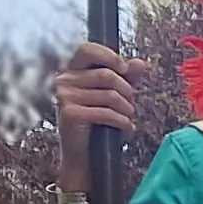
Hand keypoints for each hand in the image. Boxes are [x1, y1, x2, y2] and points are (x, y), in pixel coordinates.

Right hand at [53, 41, 148, 190]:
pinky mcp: (69, 114)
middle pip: (106, 75)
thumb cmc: (99, 121)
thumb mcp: (114, 94)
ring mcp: (64, 97)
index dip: (109, 56)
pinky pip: (106, 112)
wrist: (85, 154)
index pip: (86, 49)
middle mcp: (63, 80)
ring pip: (110, 95)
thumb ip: (126, 77)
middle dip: (126, 91)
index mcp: (71, 70)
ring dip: (127, 108)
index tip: (125, 69)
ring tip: (128, 117)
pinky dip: (122, 121)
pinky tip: (126, 127)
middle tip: (131, 104)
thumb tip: (140, 63)